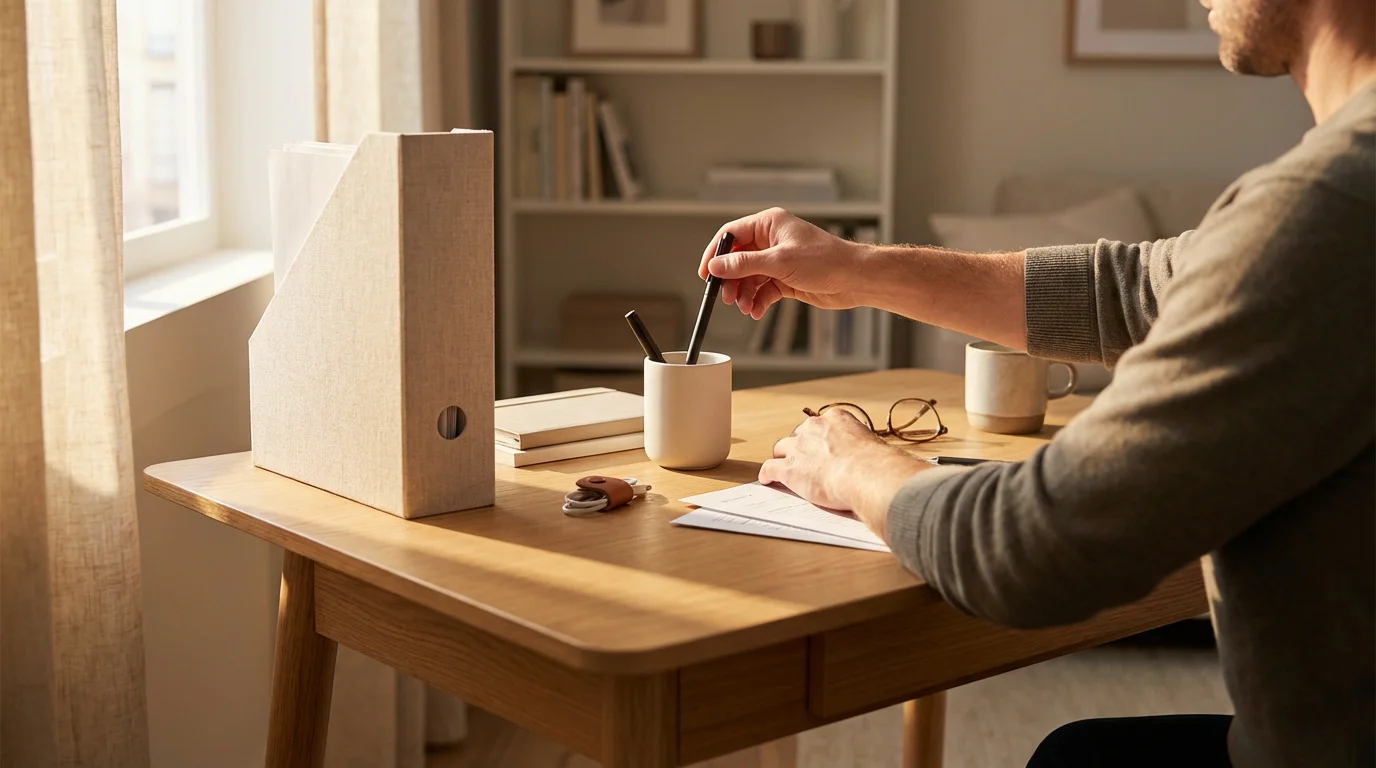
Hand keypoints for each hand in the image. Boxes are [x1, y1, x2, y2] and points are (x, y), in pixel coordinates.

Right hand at [697, 208, 873, 318]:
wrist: (854, 279)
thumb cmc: (826, 260)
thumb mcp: (779, 261)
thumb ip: (744, 264)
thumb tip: (717, 265)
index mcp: (769, 224)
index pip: (732, 234)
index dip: (716, 253)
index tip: (706, 273)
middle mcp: (772, 240)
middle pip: (738, 259)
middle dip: (731, 280)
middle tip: (726, 297)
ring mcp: (778, 260)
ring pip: (749, 277)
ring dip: (744, 294)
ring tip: (745, 307)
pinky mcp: (785, 278)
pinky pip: (762, 290)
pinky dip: (758, 301)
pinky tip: (757, 311)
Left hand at [759, 408, 930, 538]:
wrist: (866, 475)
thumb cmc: (878, 465)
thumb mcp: (875, 448)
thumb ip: (868, 452)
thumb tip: (886, 466)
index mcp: (837, 418)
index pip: (821, 425)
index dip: (820, 439)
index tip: (823, 448)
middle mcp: (814, 427)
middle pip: (798, 434)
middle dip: (801, 447)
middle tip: (805, 461)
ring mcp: (798, 447)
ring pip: (782, 449)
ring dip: (783, 458)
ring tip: (783, 468)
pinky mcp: (788, 468)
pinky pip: (770, 468)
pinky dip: (768, 474)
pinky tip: (768, 480)